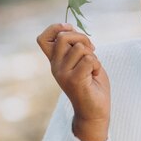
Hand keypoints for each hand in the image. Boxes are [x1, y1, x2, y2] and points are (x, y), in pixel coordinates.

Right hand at [37, 23, 109, 140]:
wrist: (95, 112)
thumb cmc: (91, 85)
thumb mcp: (82, 61)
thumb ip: (75, 47)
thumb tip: (71, 28)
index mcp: (55, 61)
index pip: (43, 38)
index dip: (55, 28)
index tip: (70, 29)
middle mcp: (55, 67)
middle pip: (62, 37)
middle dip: (81, 37)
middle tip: (91, 49)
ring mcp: (63, 74)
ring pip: (80, 48)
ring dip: (92, 55)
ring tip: (93, 67)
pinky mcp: (74, 80)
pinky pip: (89, 60)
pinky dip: (97, 65)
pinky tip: (94, 75)